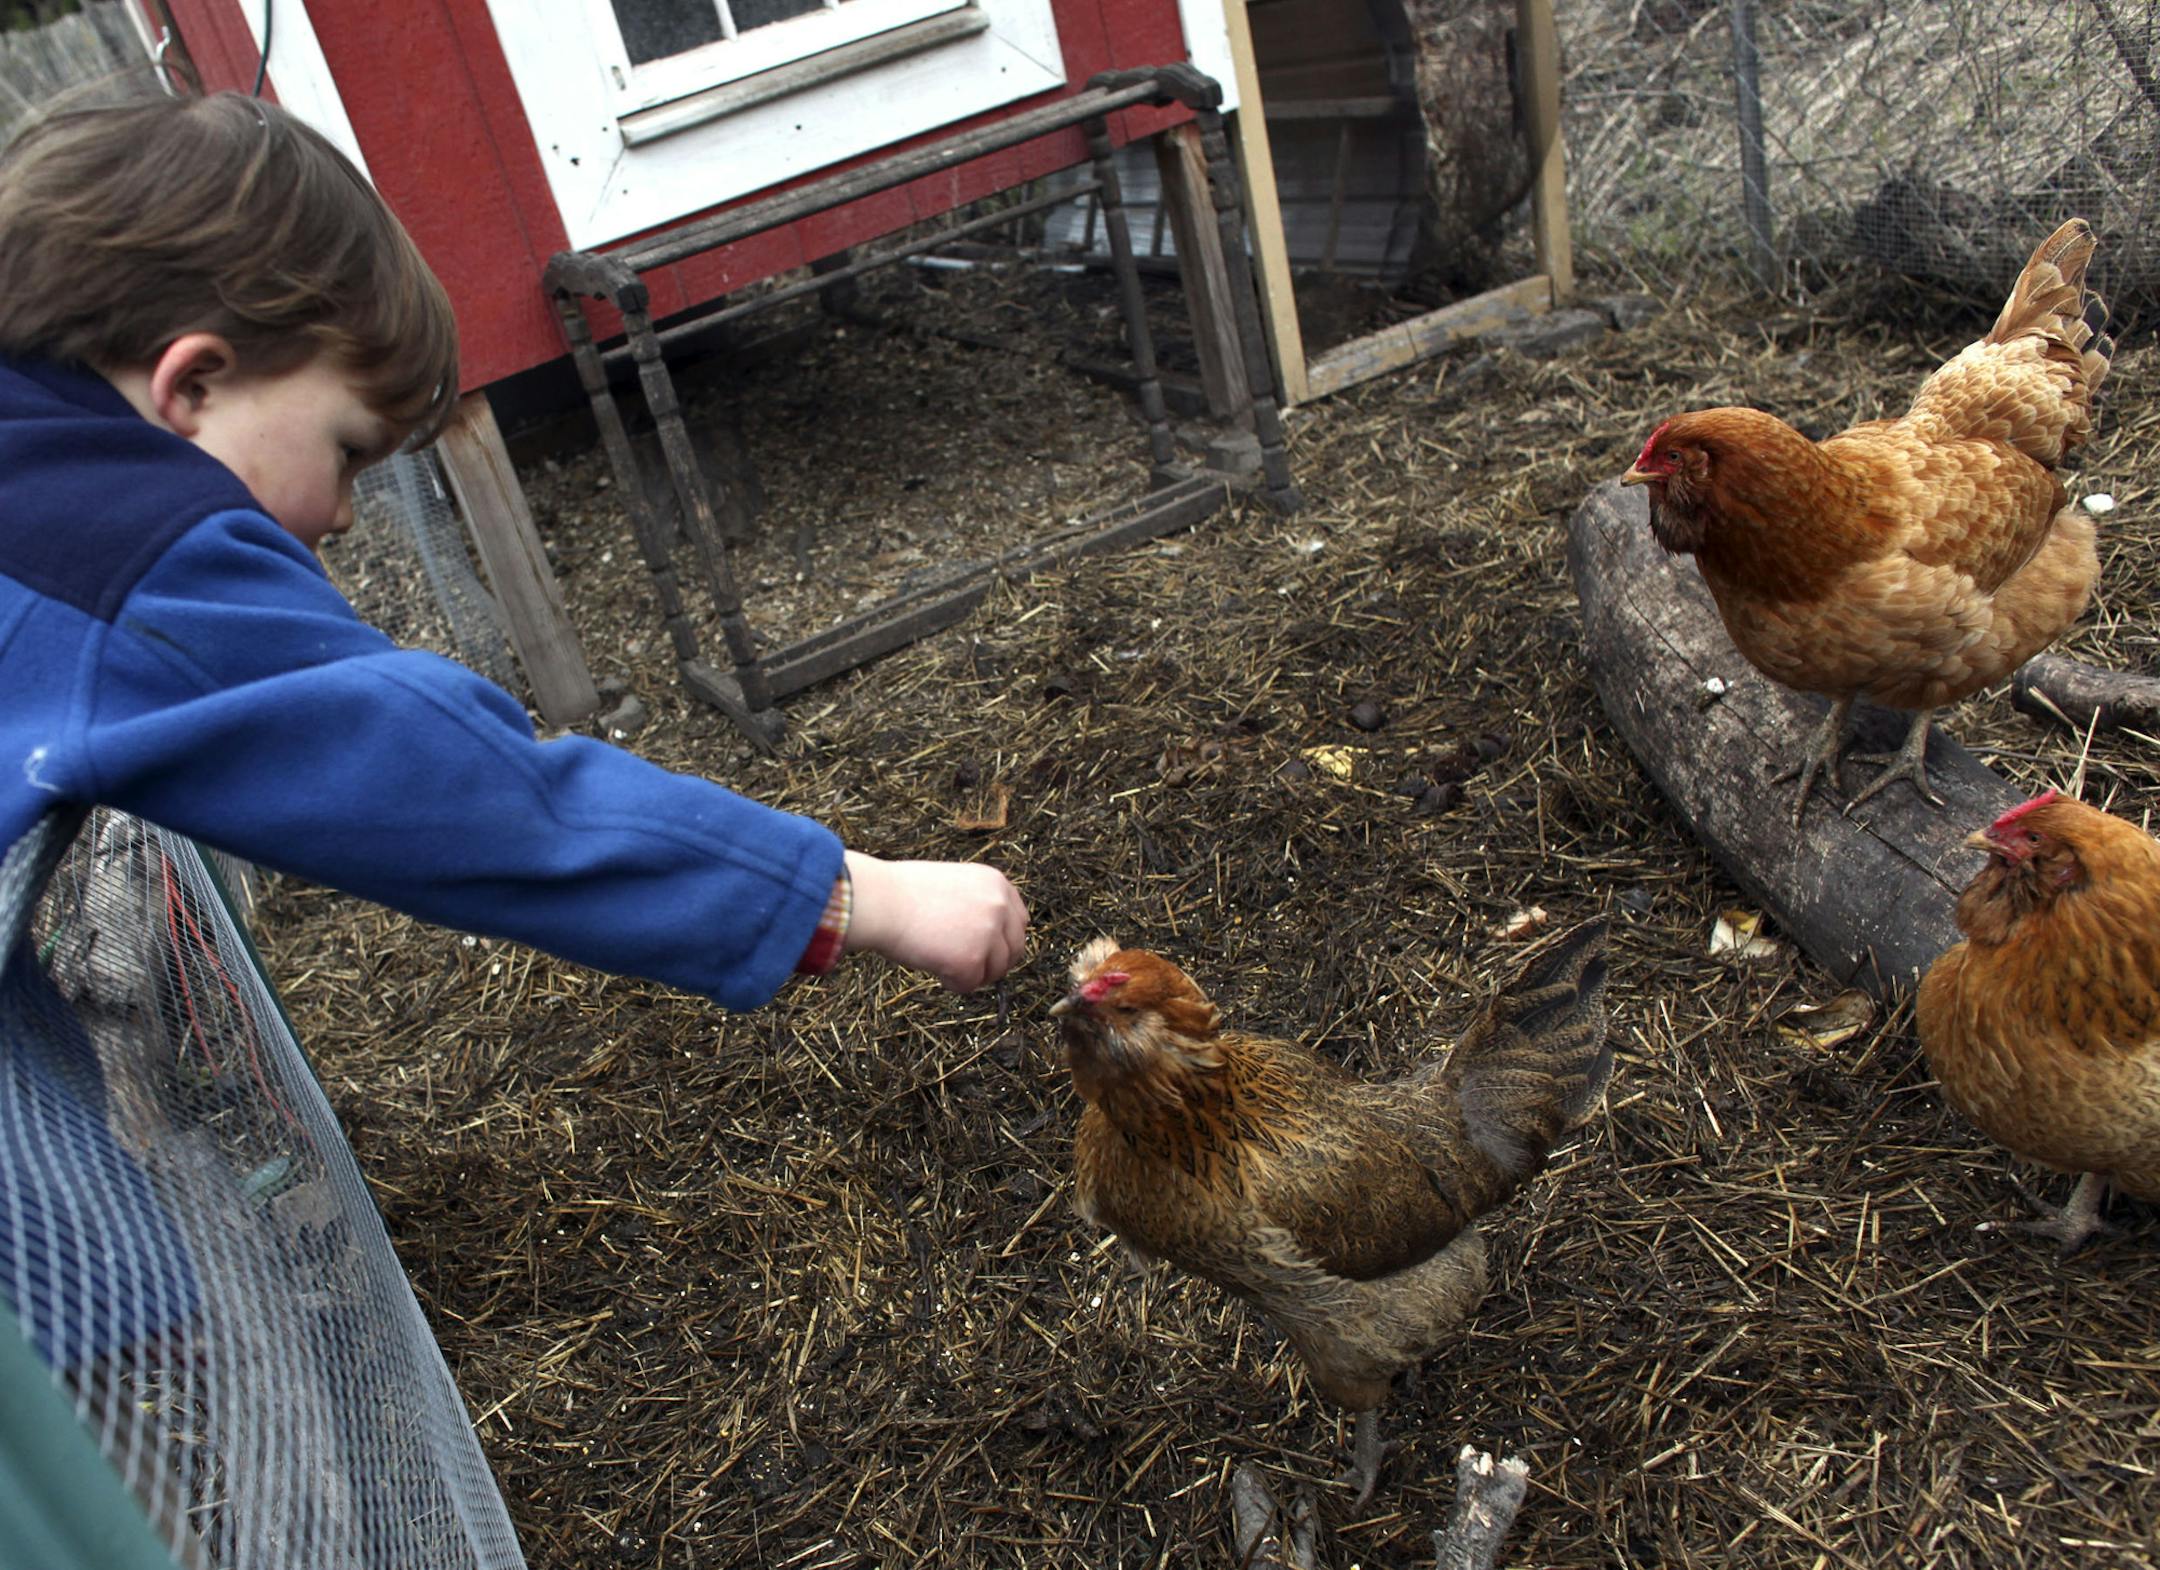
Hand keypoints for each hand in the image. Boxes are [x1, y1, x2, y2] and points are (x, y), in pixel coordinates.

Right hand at [841, 851, 1027, 990]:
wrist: (879, 900)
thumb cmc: (901, 892)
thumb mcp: (953, 884)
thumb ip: (976, 905)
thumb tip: (985, 936)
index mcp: (996, 883)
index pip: (1019, 921)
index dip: (1002, 941)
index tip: (986, 951)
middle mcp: (1000, 906)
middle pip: (1015, 949)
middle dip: (993, 963)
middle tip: (966, 967)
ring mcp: (989, 933)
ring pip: (995, 972)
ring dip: (972, 974)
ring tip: (941, 962)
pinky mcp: (972, 959)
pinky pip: (970, 985)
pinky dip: (952, 983)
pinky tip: (932, 966)